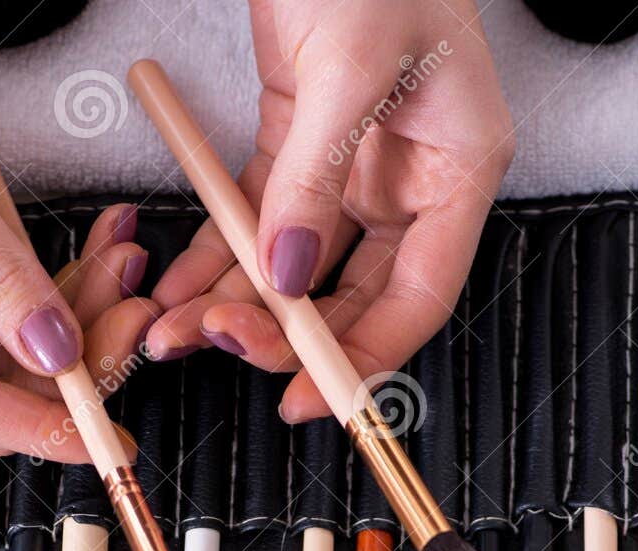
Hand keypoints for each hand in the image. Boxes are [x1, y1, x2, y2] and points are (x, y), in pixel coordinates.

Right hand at [0, 0, 155, 459]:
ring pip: (17, 352)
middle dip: (73, 361)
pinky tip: (106, 251)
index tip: (101, 441)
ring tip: (127, 261)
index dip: (34, 426)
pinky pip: (18, 306)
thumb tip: (54, 353)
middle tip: (137, 317)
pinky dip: (66, 283)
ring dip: (81, 314)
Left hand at [146, 0, 512, 421]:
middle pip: (354, 294)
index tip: (308, 400)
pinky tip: (178, 289)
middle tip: (221, 348)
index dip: (367, 360)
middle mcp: (410, 179)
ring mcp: (351, 167)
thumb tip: (288, 277)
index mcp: (458, 168)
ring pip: (299, 268)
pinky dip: (219, 257)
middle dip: (287, 334)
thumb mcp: (349, 63)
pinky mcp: (296, 145)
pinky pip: (258, 221)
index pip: (421, 295)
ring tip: (179, 331)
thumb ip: (316, 176)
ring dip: (241, 305)